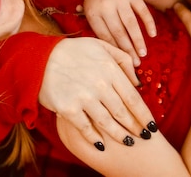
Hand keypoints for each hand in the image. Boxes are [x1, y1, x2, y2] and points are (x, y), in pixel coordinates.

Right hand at [39, 38, 154, 146]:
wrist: (39, 58)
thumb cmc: (72, 51)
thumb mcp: (99, 46)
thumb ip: (121, 59)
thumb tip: (137, 80)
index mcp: (109, 69)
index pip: (133, 98)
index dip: (145, 114)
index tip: (152, 125)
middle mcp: (99, 85)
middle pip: (123, 113)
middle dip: (136, 127)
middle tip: (144, 137)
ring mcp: (83, 98)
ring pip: (108, 123)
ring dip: (120, 135)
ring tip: (128, 142)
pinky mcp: (68, 109)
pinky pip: (86, 128)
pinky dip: (95, 139)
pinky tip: (101, 144)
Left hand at [84, 0, 156, 64]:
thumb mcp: (88, 6)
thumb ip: (91, 24)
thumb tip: (94, 43)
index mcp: (93, 11)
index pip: (104, 35)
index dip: (114, 49)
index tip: (122, 61)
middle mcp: (106, 6)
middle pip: (118, 32)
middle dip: (128, 50)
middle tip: (135, 64)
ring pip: (131, 24)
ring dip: (138, 41)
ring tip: (143, 54)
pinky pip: (142, 11)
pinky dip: (148, 23)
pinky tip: (152, 35)